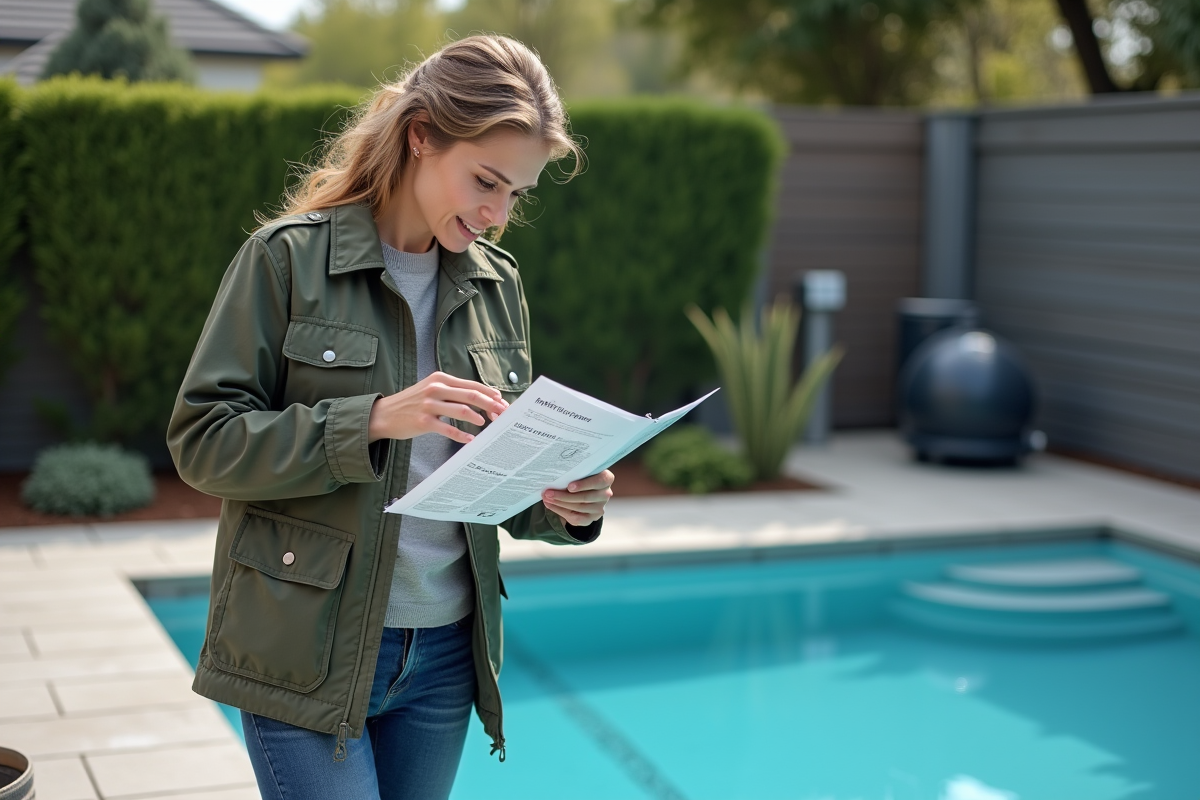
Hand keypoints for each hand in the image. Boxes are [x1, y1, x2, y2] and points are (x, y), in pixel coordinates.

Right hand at [367, 372, 507, 444]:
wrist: (384, 414)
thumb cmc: (412, 403)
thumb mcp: (432, 389)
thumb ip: (454, 391)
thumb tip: (483, 395)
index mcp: (440, 379)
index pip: (472, 385)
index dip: (489, 394)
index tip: (502, 402)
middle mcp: (435, 389)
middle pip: (471, 395)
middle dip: (490, 405)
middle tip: (502, 414)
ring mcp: (429, 405)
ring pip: (461, 410)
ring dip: (476, 417)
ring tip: (485, 423)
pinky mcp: (423, 421)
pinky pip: (447, 429)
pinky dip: (461, 435)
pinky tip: (470, 440)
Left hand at [541, 469, 613, 527]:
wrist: (585, 491)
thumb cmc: (581, 477)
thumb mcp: (582, 472)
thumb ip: (575, 472)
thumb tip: (555, 475)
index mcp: (606, 479)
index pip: (599, 481)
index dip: (584, 485)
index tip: (569, 486)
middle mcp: (605, 494)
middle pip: (585, 497)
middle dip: (563, 495)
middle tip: (548, 492)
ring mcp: (599, 508)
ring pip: (578, 507)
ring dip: (559, 503)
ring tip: (546, 498)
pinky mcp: (591, 518)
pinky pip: (575, 518)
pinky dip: (560, 511)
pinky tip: (550, 505)